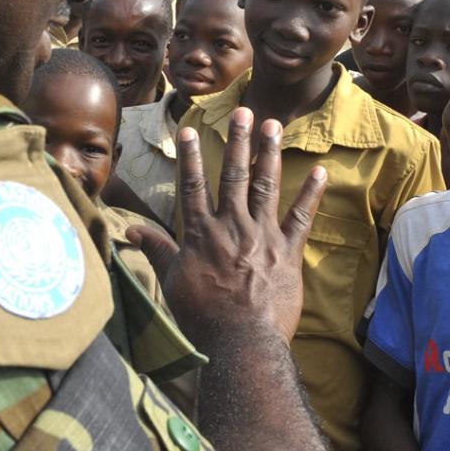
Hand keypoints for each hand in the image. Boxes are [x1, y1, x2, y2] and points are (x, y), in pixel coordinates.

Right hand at [129, 107, 326, 342]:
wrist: (241, 341)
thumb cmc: (202, 316)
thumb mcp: (171, 282)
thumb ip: (156, 250)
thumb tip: (129, 228)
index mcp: (202, 233)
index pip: (194, 186)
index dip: (192, 156)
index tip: (192, 129)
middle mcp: (232, 225)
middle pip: (235, 175)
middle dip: (239, 140)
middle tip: (244, 110)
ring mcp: (263, 236)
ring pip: (266, 185)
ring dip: (270, 153)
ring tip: (274, 125)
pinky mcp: (288, 251)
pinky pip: (301, 216)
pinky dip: (311, 193)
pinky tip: (320, 170)